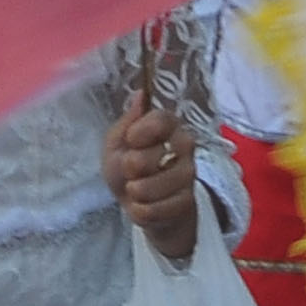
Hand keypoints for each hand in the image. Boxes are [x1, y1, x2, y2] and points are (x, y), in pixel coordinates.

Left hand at [102, 101, 201, 266]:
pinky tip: (143, 205)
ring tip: (135, 190)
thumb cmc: (126, 169)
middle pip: (152, 156)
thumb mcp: (116, 144)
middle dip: (130, 168)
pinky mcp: (187, 202)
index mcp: (167, 125)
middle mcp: (185, 145)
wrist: (140, 204)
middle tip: (131, 170)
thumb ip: (126, 122)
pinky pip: (155, 209)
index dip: (140, 133)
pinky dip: (140, 211)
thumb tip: (140, 95)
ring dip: (135, 192)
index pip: (161, 120)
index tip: (130, 141)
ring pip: (153, 186)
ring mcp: (189, 175)